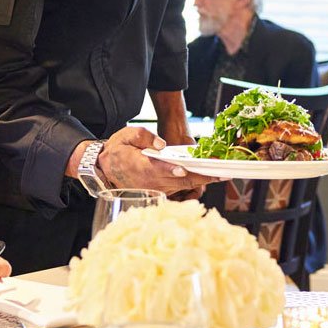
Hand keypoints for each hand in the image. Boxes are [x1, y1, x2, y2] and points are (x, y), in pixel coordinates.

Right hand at [97, 125, 213, 195]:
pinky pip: (179, 190)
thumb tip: (162, 144)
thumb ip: (144, 136)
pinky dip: (193, 185)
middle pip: (182, 182)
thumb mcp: (126, 135)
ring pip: (183, 188)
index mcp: (143, 167)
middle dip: (203, 178)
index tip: (191, 170)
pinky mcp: (159, 192)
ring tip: (219, 175)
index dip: (179, 171)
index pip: (165, 170)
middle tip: (223, 174)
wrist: (104, 169)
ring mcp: (156, 189)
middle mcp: (152, 182)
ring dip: (201, 182)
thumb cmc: (117, 151)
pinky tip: (205, 178)